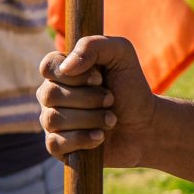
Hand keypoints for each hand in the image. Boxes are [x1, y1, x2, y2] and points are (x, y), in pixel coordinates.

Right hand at [37, 36, 155, 166]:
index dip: (73, 75)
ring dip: (91, 119)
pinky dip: (82, 139)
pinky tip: (100, 136)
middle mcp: (52, 95)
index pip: (47, 66)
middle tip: (111, 99)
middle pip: (50, 94)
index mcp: (63, 71)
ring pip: (53, 119)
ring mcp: (52, 121)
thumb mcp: (121, 54)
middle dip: (89, 98)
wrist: (145, 126)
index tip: (99, 79)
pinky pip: (55, 143)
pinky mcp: (57, 147)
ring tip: (111, 120)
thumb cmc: (131, 88)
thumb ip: (93, 45)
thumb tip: (66, 67)